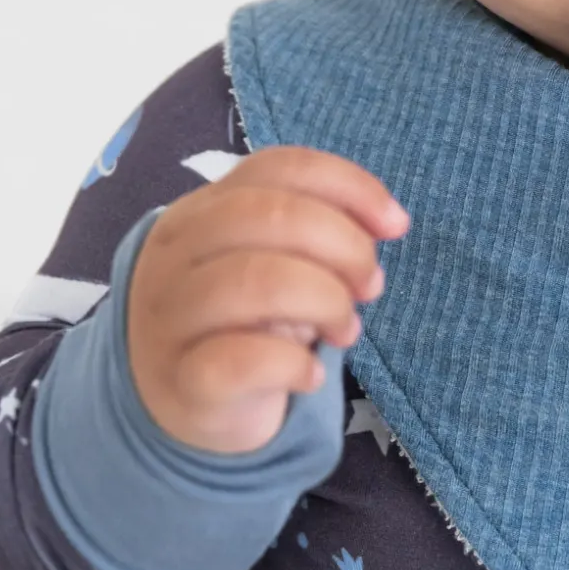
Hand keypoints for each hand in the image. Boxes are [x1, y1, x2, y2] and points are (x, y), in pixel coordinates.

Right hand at [126, 145, 408, 453]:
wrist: (176, 402)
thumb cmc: (242, 317)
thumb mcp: (273, 261)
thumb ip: (319, 231)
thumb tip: (387, 223)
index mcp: (203, 208)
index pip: (282, 166)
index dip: (351, 186)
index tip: (397, 225)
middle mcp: (177, 252)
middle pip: (271, 215)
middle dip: (345, 246)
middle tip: (370, 286)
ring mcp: (171, 316)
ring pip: (256, 281)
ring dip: (326, 302)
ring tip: (345, 330)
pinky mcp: (181, 380)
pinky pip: (243, 361)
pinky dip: (295, 365)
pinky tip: (310, 375)